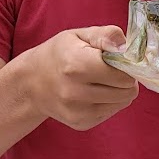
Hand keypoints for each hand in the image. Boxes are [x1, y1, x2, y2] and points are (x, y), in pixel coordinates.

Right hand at [19, 26, 138, 130]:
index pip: (122, 75)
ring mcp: (77, 111)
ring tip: (102, 80)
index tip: (118, 60)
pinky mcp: (80, 124)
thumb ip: (105, 35)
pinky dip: (110, 102)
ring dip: (119, 91)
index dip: (126, 66)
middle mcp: (75, 92)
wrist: (32, 82)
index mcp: (77, 66)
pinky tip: (95, 92)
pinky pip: (111, 112)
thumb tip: (124, 46)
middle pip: (126, 91)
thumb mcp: (79, 35)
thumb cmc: (59, 54)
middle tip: (112, 70)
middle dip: (125, 79)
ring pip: (122, 103)